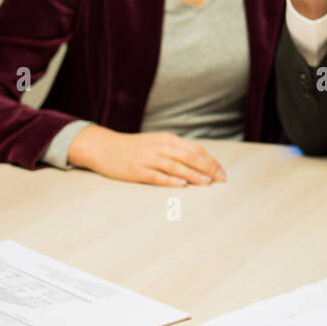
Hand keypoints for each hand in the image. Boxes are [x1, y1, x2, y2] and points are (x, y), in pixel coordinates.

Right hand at [67, 126, 225, 186]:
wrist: (103, 147)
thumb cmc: (134, 148)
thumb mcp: (157, 143)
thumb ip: (176, 150)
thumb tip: (201, 162)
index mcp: (167, 139)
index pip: (195, 149)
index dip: (211, 161)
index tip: (223, 173)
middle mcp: (160, 147)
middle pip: (189, 157)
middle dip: (208, 168)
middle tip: (221, 180)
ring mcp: (147, 158)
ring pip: (175, 166)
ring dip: (194, 175)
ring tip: (207, 183)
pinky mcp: (136, 170)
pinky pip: (156, 175)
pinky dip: (170, 180)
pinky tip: (182, 185)